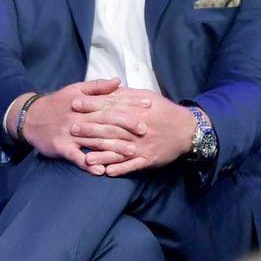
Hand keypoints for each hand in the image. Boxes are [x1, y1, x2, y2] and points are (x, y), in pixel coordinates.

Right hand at [12, 78, 136, 173]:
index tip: (149, 104)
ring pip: (94, 140)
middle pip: (106, 121)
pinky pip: (75, 157)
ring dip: (113, 147)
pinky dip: (87, 164)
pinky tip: (100, 171)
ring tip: (131, 152)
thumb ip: (97, 86)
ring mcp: (69, 134)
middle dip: (127, 125)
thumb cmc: (56, 104)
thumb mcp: (75, 90)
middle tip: (146, 130)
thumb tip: (118, 81)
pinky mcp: (60, 147)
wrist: (29, 117)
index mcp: (85, 104)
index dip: (131, 102)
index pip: (111, 102)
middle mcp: (79, 118)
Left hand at [70, 89, 195, 175]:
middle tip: (72, 129)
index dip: (92, 105)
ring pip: (120, 150)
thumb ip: (125, 95)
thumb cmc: (163, 111)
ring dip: (102, 154)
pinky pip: (133, 166)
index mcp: (137, 110)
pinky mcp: (148, 159)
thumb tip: (107, 87)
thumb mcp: (146, 97)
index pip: (111, 106)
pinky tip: (107, 172)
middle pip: (112, 128)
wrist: (187, 130)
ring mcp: (143, 145)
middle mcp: (139, 128)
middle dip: (91, 129)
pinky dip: (120, 169)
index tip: (74, 103)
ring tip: (85, 157)